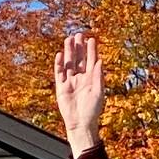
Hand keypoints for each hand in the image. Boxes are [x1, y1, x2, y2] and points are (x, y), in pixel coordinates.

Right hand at [52, 30, 106, 156]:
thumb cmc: (93, 110)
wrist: (81, 123)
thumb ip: (99, 76)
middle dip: (79, 47)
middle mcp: (81, 78)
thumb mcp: (99, 92)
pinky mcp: (61, 88)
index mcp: (92, 78)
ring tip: (68, 40)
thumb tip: (100, 60)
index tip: (91, 39)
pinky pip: (59, 74)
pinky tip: (59, 55)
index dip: (91, 50)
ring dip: (68, 52)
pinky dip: (59, 64)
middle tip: (78, 34)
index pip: (91, 60)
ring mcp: (70, 82)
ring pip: (69, 63)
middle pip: (79, 59)